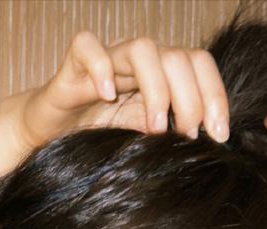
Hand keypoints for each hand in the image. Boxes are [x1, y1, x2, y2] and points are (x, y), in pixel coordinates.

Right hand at [0, 31, 229, 151]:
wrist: (48, 137)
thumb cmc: (96, 136)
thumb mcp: (142, 139)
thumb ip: (171, 133)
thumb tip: (209, 144)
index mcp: (159, 75)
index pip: (199, 65)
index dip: (214, 96)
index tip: (218, 135)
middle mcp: (137, 62)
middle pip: (178, 56)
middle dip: (190, 99)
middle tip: (186, 135)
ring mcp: (106, 60)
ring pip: (142, 49)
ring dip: (156, 88)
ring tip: (154, 126)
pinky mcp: (72, 66)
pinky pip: (87, 46)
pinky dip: (100, 66)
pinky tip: (107, 95)